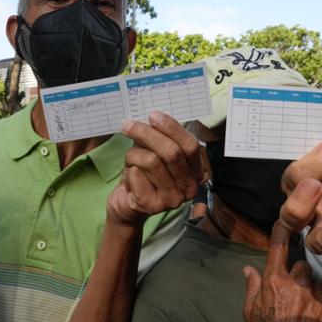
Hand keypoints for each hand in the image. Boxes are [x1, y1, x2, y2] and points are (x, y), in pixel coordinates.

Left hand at [106, 111, 202, 226]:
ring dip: (134, 155)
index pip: (190, 145)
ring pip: (151, 161)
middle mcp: (188, 187)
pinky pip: (137, 176)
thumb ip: (158, 137)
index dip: (172, 128)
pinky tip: (130, 178)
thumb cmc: (143, 175)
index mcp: (194, 171)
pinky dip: (128, 171)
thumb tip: (152, 118)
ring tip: (130, 160)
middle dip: (147, 134)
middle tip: (129, 125)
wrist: (127, 205)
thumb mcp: (153, 152)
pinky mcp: (152, 206)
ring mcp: (172, 199)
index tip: (153, 115)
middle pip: (171, 152)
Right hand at [243, 221, 321, 321]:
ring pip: (320, 285)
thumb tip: (248, 269)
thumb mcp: (251, 312)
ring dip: (315, 293)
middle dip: (301, 276)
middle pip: (303, 267)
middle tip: (296, 291)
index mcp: (275, 281)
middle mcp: (298, 284)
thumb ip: (252, 287)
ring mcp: (317, 299)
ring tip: (308, 309)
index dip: (281, 230)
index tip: (285, 219)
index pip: (278, 247)